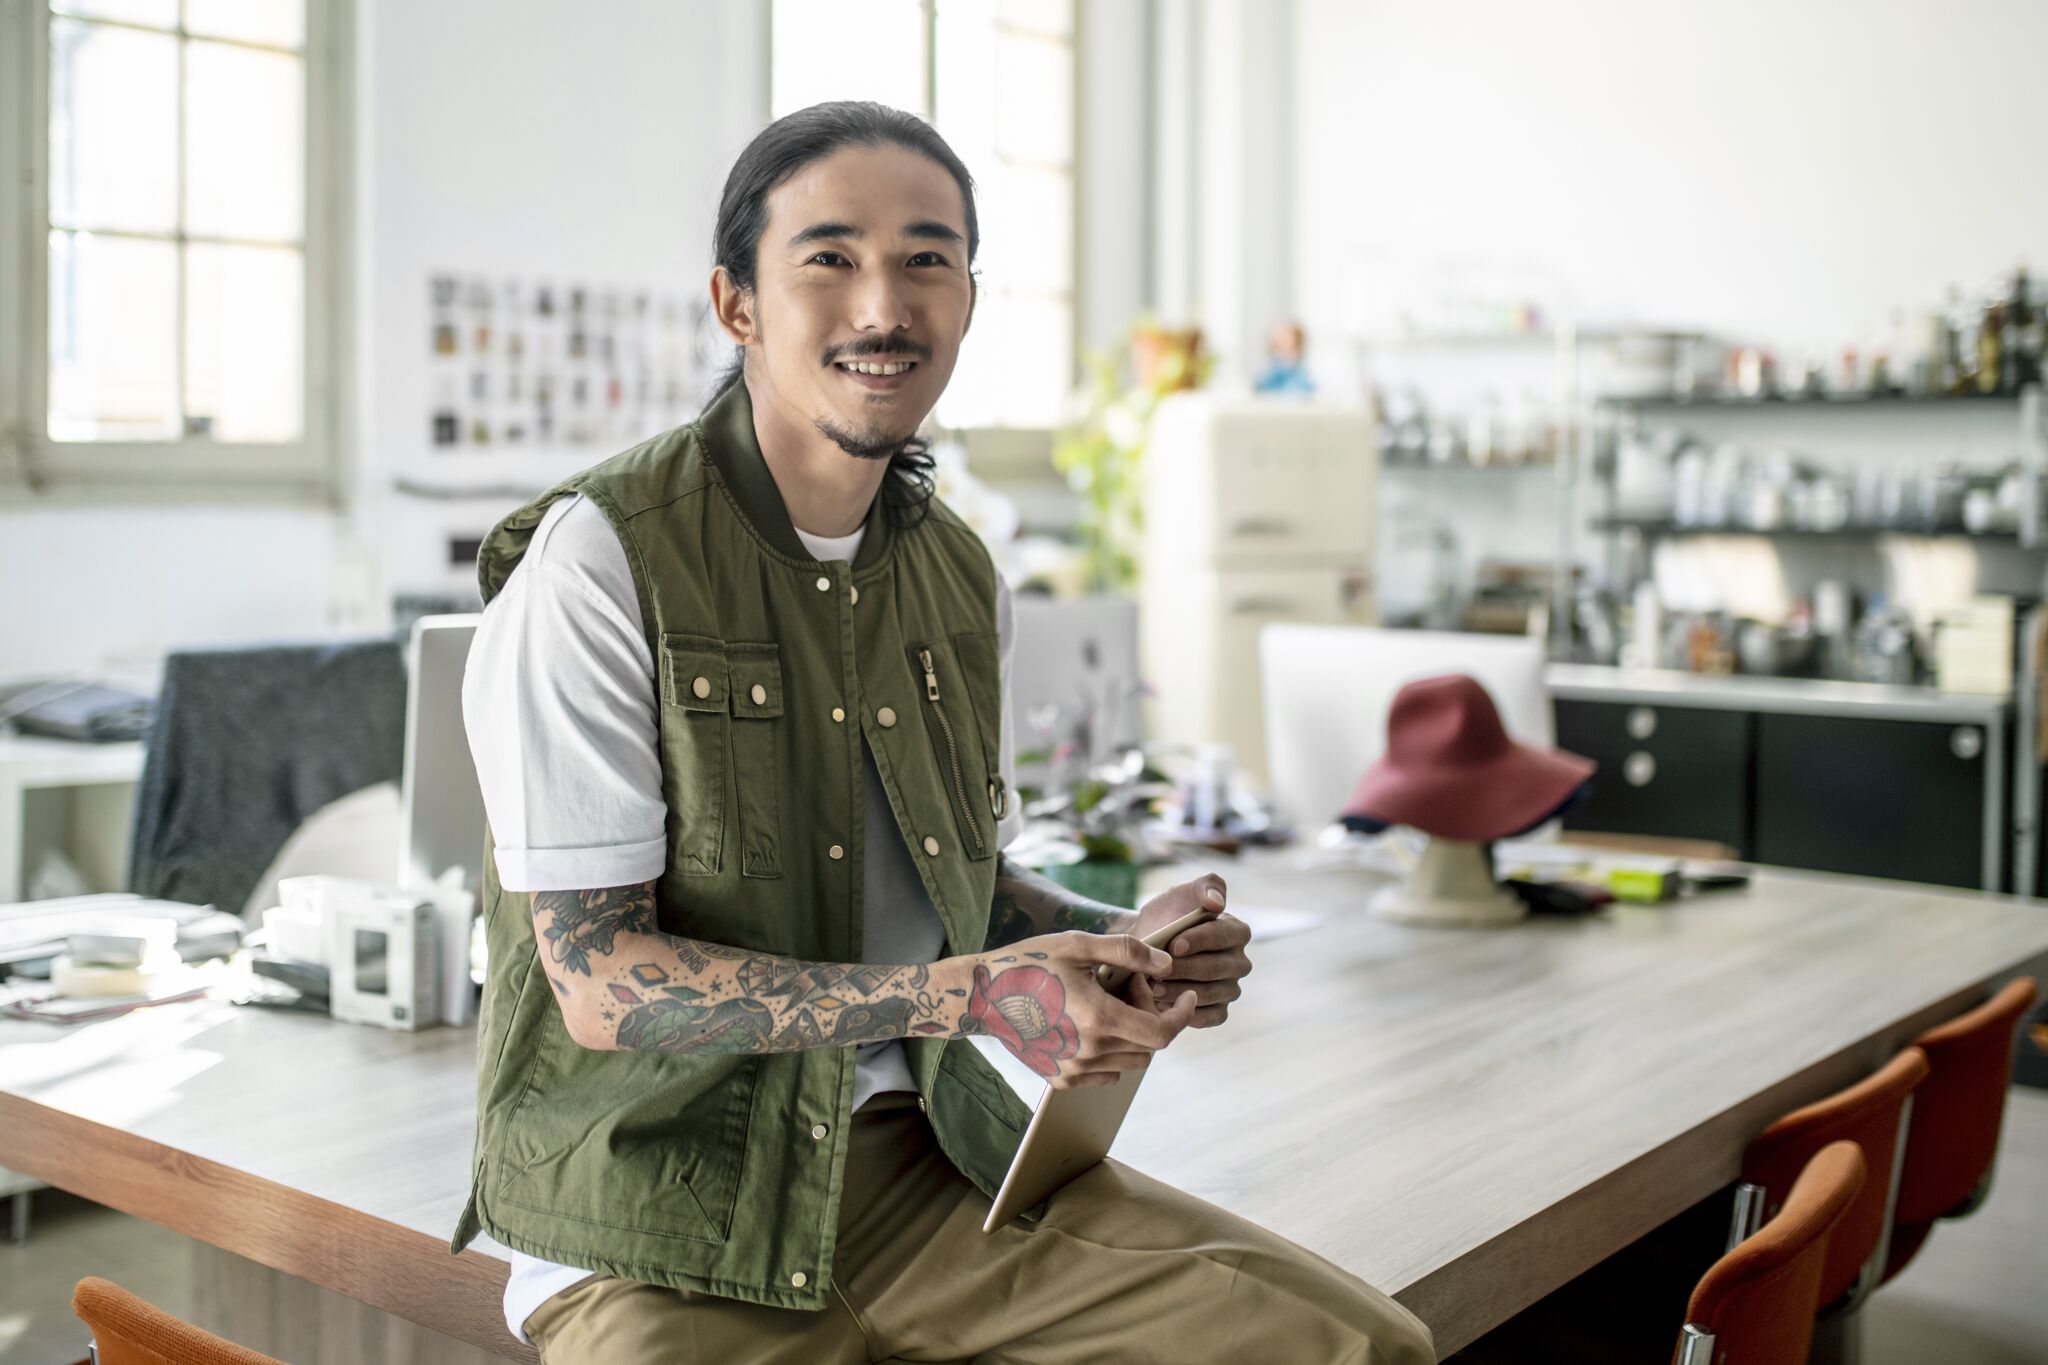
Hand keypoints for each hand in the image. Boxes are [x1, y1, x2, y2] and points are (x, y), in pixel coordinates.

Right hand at [960, 933, 1196, 1088]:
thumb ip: (1128, 953)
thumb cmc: (1030, 963)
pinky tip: (1091, 1021)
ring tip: (1108, 1001)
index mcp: (1099, 1019)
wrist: (981, 996)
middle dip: (1151, 1012)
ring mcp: (1075, 1070)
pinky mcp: (1062, 1079)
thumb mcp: (1079, 945)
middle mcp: (1091, 1052)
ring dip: (1133, 1033)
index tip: (1183, 995)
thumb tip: (1167, 966)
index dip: (1181, 1014)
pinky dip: (1112, 1050)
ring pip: (1131, 1061)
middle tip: (1127, 982)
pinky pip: (1107, 1073)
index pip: (1162, 1032)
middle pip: (1149, 1045)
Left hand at [1131, 872, 1251, 1028]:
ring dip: (1180, 991)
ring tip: (1153, 987)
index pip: (1223, 936)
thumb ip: (1205, 886)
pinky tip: (1164, 1005)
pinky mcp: (1219, 1010)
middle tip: (1157, 970)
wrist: (1144, 946)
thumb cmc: (1165, 917)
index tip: (1173, 944)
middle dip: (1184, 968)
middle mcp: (1239, 962)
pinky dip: (1187, 1012)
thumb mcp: (1181, 893)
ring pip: (1210, 993)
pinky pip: (1211, 1016)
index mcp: (1237, 931)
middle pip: (1216, 968)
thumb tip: (1217, 903)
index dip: (1199, 940)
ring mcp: (1230, 988)